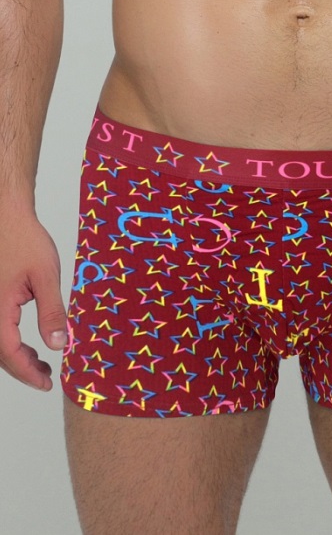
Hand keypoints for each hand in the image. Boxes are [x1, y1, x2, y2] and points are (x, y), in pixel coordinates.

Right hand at [0, 215, 66, 389]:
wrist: (7, 216)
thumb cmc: (24, 240)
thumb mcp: (46, 276)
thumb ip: (51, 312)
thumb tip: (58, 345)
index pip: (10, 354)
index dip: (29, 373)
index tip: (47, 383)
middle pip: (0, 354)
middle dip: (23, 369)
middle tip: (47, 377)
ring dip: (16, 356)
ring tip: (40, 362)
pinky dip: (10, 340)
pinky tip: (27, 341)